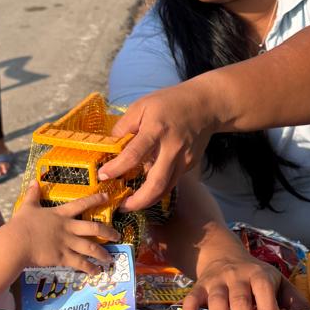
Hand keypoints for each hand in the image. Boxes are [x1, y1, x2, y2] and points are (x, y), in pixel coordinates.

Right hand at [11, 183, 119, 270]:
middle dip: (107, 232)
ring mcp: (67, 243)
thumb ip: (33, 194)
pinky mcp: (63, 257)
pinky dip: (89, 268)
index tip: (107, 197)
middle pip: (93, 228)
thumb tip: (34, 181)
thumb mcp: (27, 206)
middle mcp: (68, 228)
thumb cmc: (21, 224)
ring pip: (91, 248)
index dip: (95, 199)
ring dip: (102, 253)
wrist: (17, 242)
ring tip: (110, 259)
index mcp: (60, 214)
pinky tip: (97, 272)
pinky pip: (80, 263)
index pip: (81, 204)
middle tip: (117, 236)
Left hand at [100, 81, 219, 210]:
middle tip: (121, 207)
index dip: (117, 168)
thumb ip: (124, 125)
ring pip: (166, 188)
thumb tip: (111, 144)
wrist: (206, 105)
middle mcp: (172, 148)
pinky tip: (146, 187)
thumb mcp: (142, 105)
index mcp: (156, 130)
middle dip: (138, 201)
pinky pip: (172, 179)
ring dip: (148, 200)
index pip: (134, 154)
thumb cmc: (169, 102)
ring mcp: (184, 158)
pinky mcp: (190, 164)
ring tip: (131, 204)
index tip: (103, 176)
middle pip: (156, 183)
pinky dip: (158, 187)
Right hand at [181, 241, 308, 309]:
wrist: (223, 254)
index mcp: (259, 275)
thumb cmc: (255, 276)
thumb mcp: (277, 281)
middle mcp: (237, 276)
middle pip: (240, 302)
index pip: (264, 290)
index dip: (268, 308)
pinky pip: (191, 299)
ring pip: (217, 303)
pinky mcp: (199, 286)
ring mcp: (216, 281)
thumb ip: (292, 299)